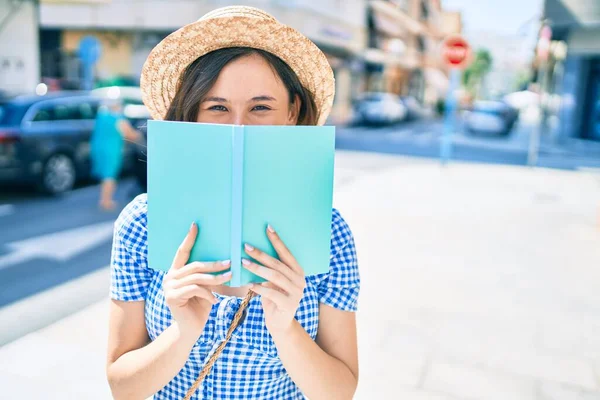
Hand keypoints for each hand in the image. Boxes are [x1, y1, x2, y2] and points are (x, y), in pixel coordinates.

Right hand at [163, 222, 231, 338]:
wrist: (190, 330)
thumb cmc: (200, 307)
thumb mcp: (205, 288)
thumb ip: (207, 276)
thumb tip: (225, 261)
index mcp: (176, 271)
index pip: (182, 251)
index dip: (189, 238)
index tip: (196, 225)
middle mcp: (170, 276)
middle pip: (195, 265)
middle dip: (215, 264)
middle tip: (230, 262)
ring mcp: (169, 287)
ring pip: (197, 277)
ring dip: (216, 278)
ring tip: (229, 277)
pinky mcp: (172, 297)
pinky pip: (195, 289)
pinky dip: (208, 294)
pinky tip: (215, 301)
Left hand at [242, 225, 305, 334]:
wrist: (279, 324)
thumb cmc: (273, 298)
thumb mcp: (273, 282)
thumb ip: (270, 269)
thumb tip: (253, 250)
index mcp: (298, 271)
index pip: (286, 253)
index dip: (277, 240)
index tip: (267, 228)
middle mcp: (300, 280)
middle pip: (278, 264)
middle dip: (261, 254)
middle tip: (246, 246)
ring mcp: (296, 293)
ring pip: (274, 277)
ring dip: (257, 268)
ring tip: (243, 262)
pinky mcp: (289, 305)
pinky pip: (271, 293)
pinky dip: (258, 287)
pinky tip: (248, 284)